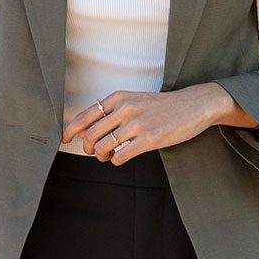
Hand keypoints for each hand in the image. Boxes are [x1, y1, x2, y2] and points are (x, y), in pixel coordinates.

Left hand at [60, 84, 238, 164]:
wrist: (193, 105)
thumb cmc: (160, 106)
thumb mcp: (133, 100)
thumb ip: (111, 112)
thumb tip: (84, 130)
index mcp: (118, 97)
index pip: (85, 116)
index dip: (71, 130)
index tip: (65, 140)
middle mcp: (125, 108)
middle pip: (91, 135)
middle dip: (87, 148)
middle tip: (93, 152)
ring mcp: (137, 124)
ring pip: (103, 147)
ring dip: (101, 156)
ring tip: (108, 155)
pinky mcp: (150, 139)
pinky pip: (120, 156)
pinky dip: (116, 161)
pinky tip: (121, 157)